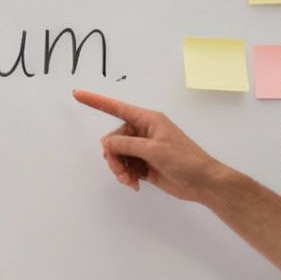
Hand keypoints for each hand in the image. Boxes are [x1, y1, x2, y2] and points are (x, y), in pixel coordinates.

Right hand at [71, 90, 228, 203]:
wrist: (203, 183)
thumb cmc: (184, 160)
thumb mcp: (153, 150)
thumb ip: (126, 145)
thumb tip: (106, 144)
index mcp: (148, 120)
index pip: (116, 108)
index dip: (96, 101)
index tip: (78, 94)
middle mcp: (144, 132)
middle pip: (114, 140)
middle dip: (114, 157)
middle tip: (122, 173)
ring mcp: (144, 149)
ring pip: (118, 155)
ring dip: (120, 169)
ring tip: (130, 181)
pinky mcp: (145, 165)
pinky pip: (126, 167)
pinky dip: (127, 176)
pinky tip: (135, 185)